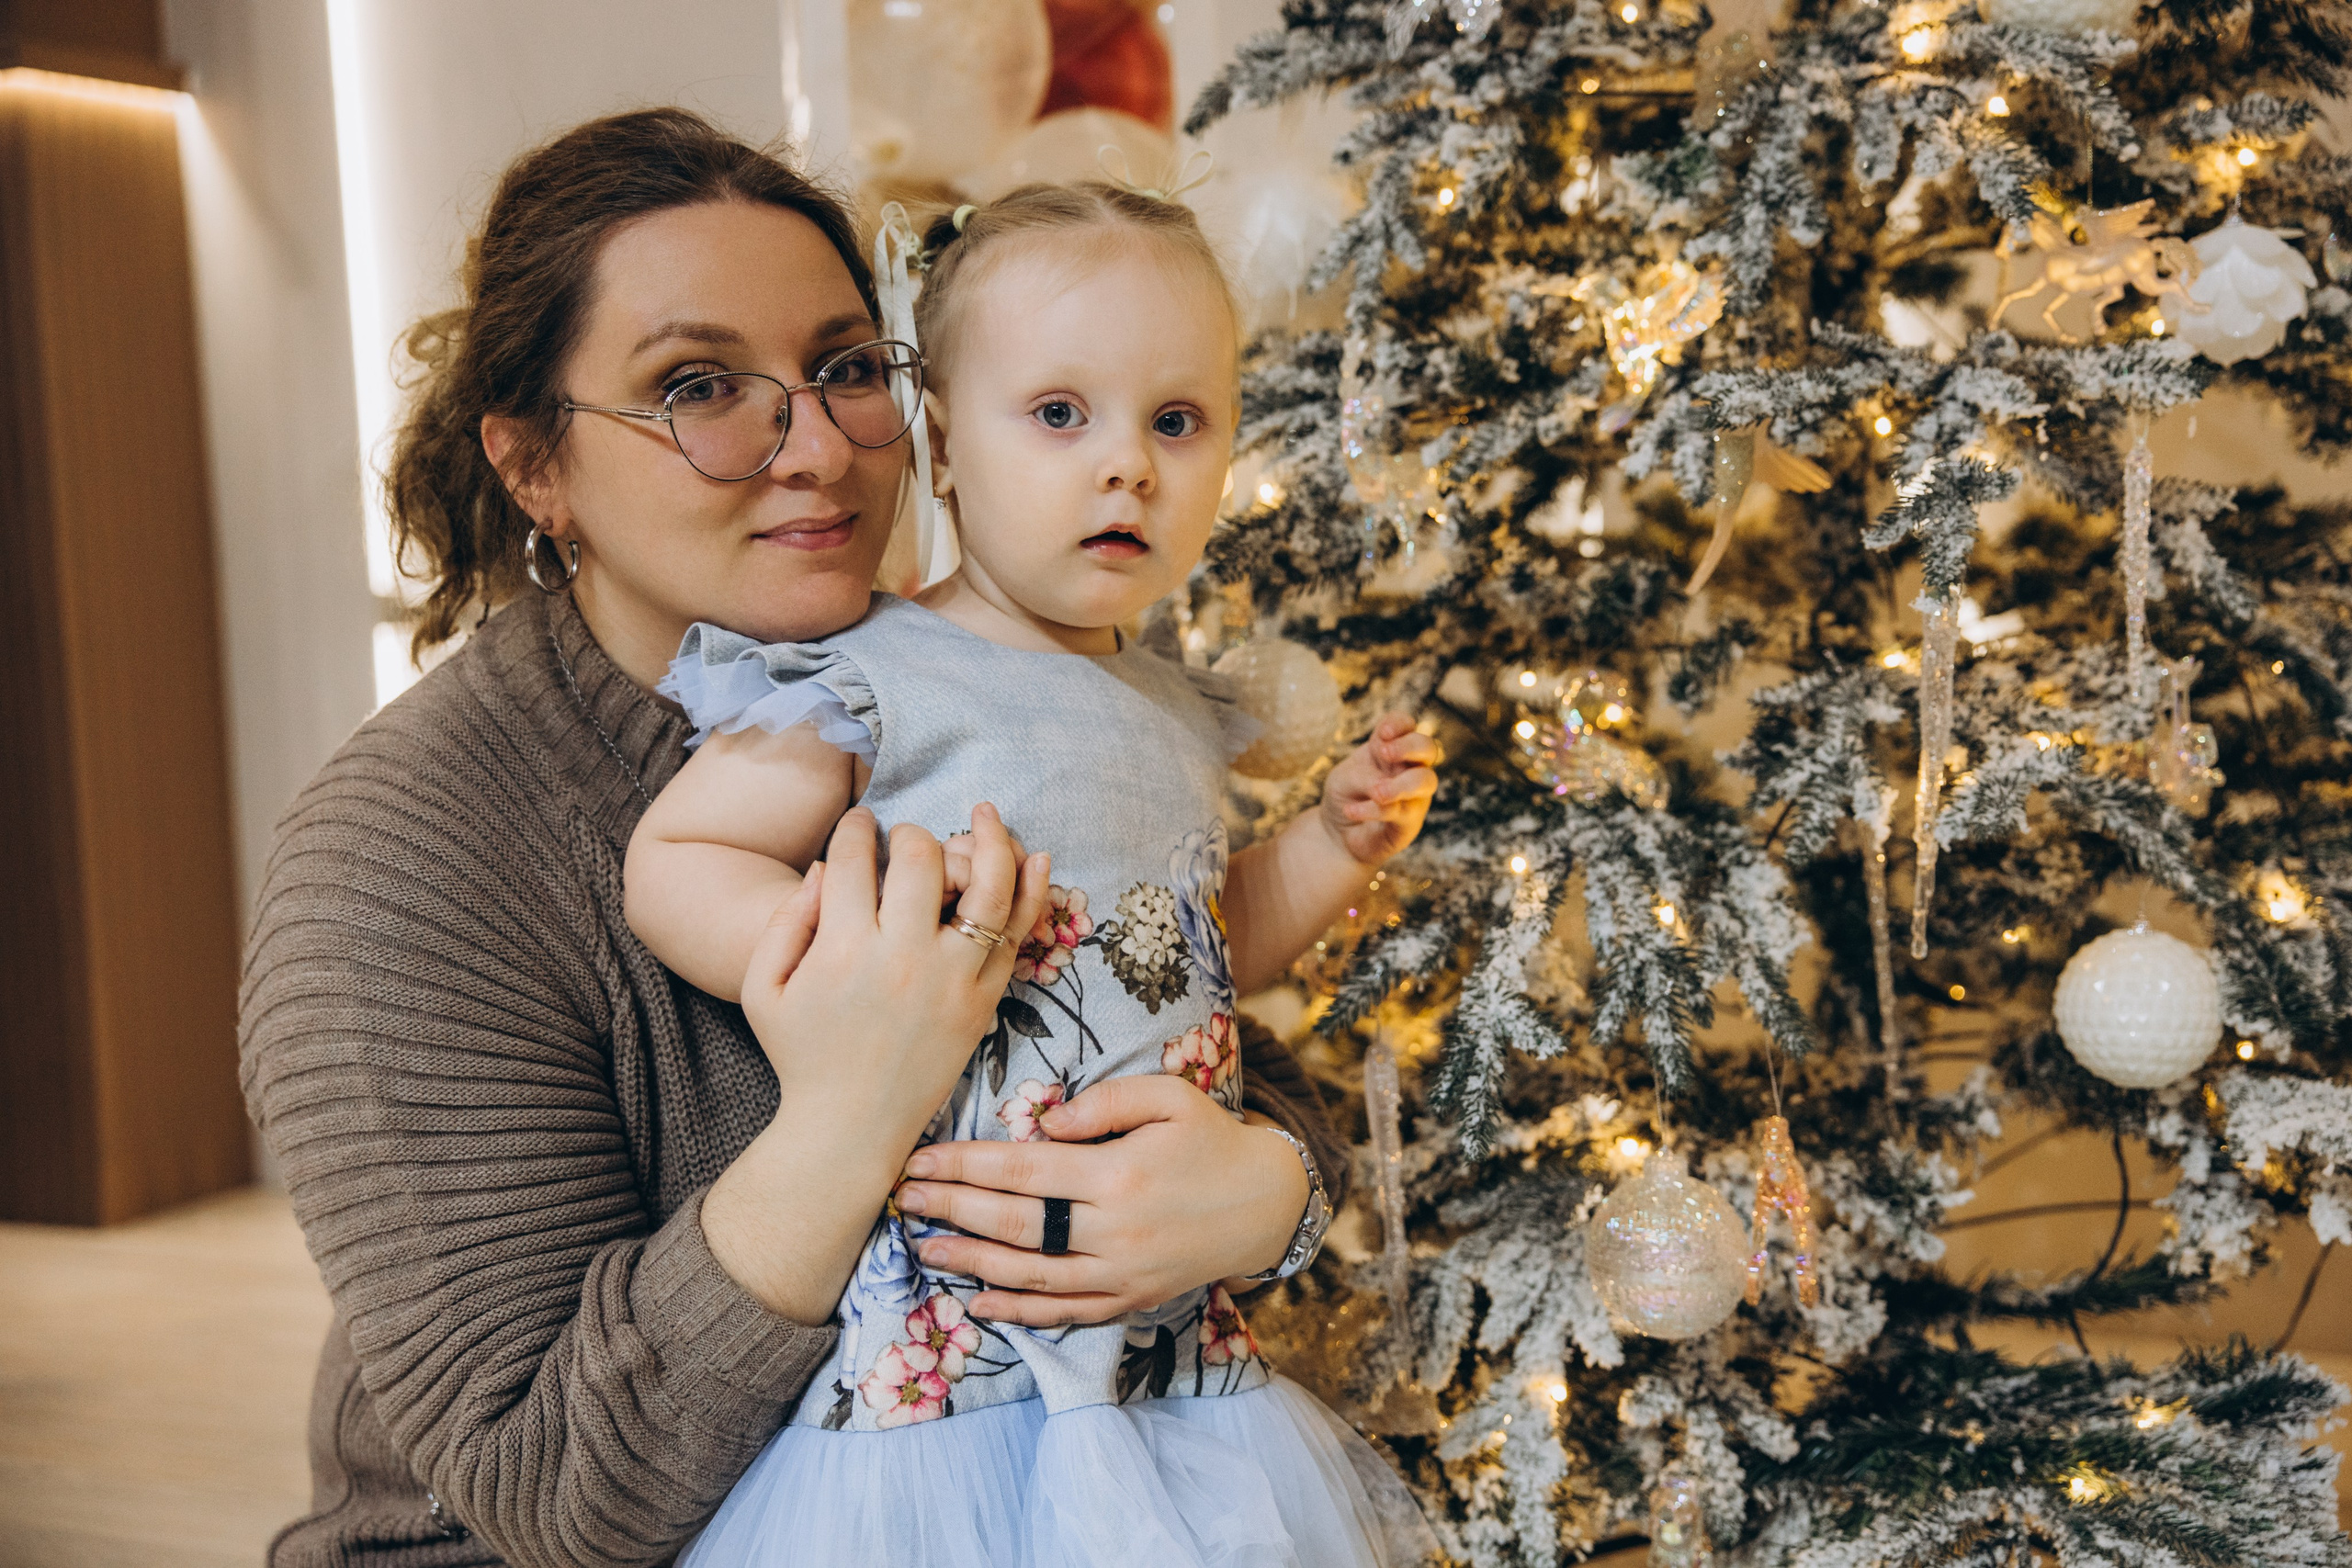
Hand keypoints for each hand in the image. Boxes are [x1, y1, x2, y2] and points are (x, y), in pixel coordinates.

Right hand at [741, 805, 1047, 1136]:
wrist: (849, 1129)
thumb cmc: (801, 1055)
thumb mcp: (762, 989)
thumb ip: (785, 920)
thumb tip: (828, 865)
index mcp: (842, 949)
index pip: (857, 858)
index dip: (856, 829)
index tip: (859, 824)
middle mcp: (902, 958)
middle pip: (921, 859)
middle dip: (910, 833)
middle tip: (903, 839)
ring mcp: (951, 979)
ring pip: (986, 885)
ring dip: (989, 839)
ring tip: (984, 813)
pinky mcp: (984, 1001)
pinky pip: (1016, 935)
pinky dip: (1031, 890)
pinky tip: (1033, 856)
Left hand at [893, 1076, 1310, 1325]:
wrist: (1267, 1205)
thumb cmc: (1211, 1140)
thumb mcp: (1169, 1097)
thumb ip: (1104, 1102)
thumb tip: (1043, 1121)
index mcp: (1117, 1173)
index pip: (1022, 1168)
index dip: (964, 1164)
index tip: (919, 1160)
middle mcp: (1113, 1229)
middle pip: (1014, 1222)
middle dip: (951, 1209)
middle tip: (903, 1199)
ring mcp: (1120, 1272)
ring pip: (1029, 1274)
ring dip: (969, 1263)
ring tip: (922, 1248)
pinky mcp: (1129, 1298)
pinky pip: (1064, 1311)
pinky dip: (1017, 1311)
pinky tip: (977, 1302)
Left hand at [1318, 714, 1439, 865]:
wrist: (1338, 832)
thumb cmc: (1346, 796)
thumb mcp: (1344, 778)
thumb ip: (1364, 776)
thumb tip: (1383, 788)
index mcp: (1391, 748)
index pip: (1406, 725)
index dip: (1398, 724)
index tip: (1382, 734)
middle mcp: (1409, 768)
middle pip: (1428, 747)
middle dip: (1410, 746)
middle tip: (1384, 753)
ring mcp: (1414, 794)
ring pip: (1426, 781)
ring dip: (1400, 784)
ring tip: (1376, 792)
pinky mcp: (1411, 822)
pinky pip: (1401, 811)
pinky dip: (1373, 810)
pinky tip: (1351, 811)